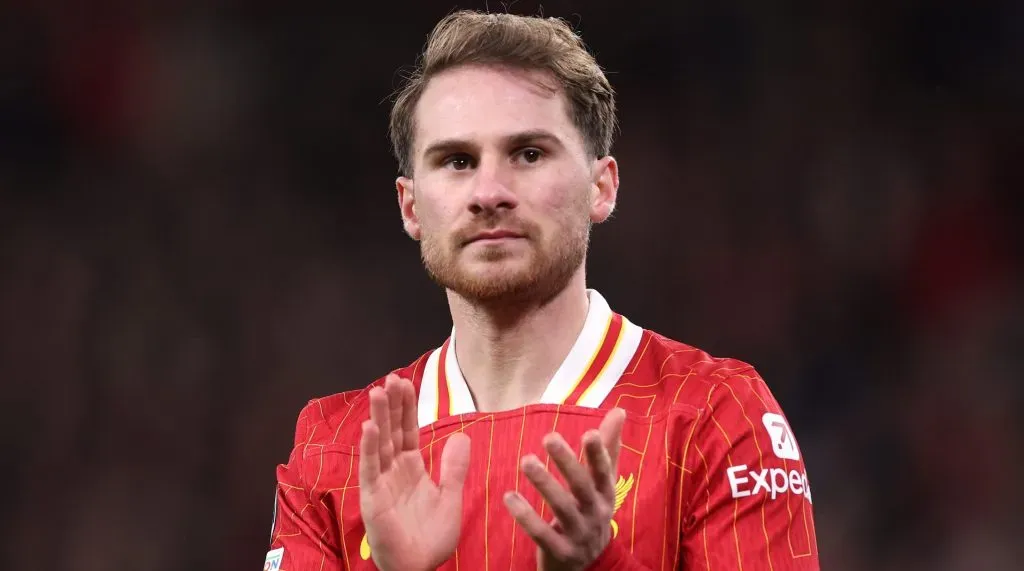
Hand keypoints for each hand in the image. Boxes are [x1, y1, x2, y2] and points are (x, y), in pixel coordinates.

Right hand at [359, 374, 470, 570]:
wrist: (419, 567)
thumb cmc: (431, 537)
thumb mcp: (450, 497)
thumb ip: (454, 468)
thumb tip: (463, 435)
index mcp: (411, 468)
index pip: (407, 430)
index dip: (406, 408)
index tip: (404, 382)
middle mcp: (394, 471)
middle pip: (392, 431)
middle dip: (390, 405)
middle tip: (391, 379)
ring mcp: (382, 483)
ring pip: (379, 444)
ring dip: (378, 418)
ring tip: (377, 392)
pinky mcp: (373, 499)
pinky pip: (370, 470)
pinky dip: (369, 449)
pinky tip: (369, 427)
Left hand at [503, 407, 625, 570]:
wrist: (588, 565)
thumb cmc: (592, 512)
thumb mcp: (603, 483)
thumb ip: (609, 447)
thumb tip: (619, 411)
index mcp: (606, 494)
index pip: (604, 471)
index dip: (599, 453)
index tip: (589, 432)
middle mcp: (595, 513)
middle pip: (582, 486)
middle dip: (567, 462)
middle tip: (549, 437)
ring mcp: (579, 534)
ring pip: (562, 508)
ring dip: (545, 483)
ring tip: (526, 461)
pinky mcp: (560, 552)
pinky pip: (542, 534)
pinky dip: (526, 516)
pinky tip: (509, 496)